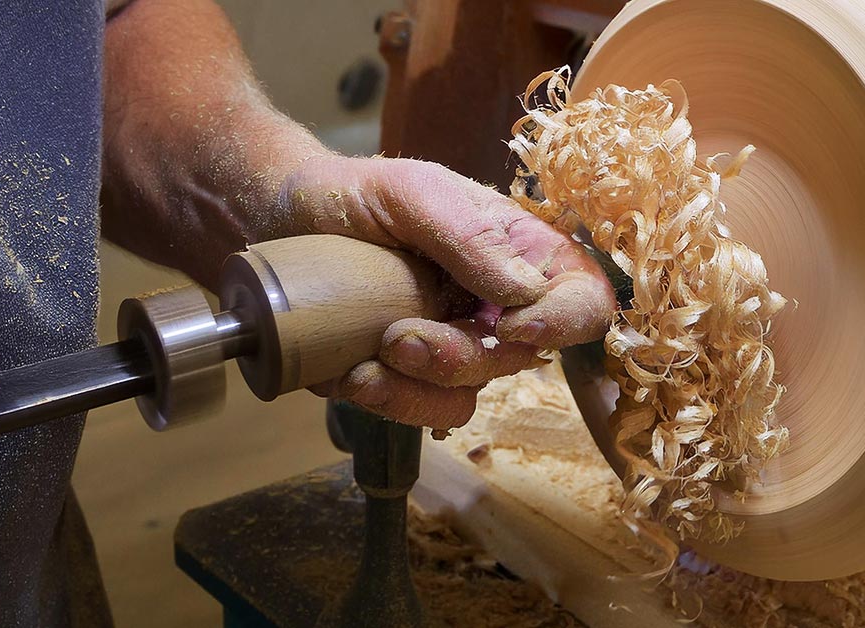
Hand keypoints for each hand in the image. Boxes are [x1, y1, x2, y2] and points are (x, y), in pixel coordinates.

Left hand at [281, 155, 615, 429]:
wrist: (281, 219)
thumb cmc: (356, 195)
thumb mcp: (414, 192)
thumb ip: (470, 235)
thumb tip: (527, 292)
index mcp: (516, 255)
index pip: (583, 298)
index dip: (566, 322)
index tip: (513, 326)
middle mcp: (495, 308)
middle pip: (520, 359)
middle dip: (462, 356)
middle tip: (401, 335)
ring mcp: (452, 347)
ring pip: (470, 395)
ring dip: (422, 385)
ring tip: (372, 356)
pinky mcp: (405, 380)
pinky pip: (423, 413)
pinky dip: (391, 402)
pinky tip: (355, 374)